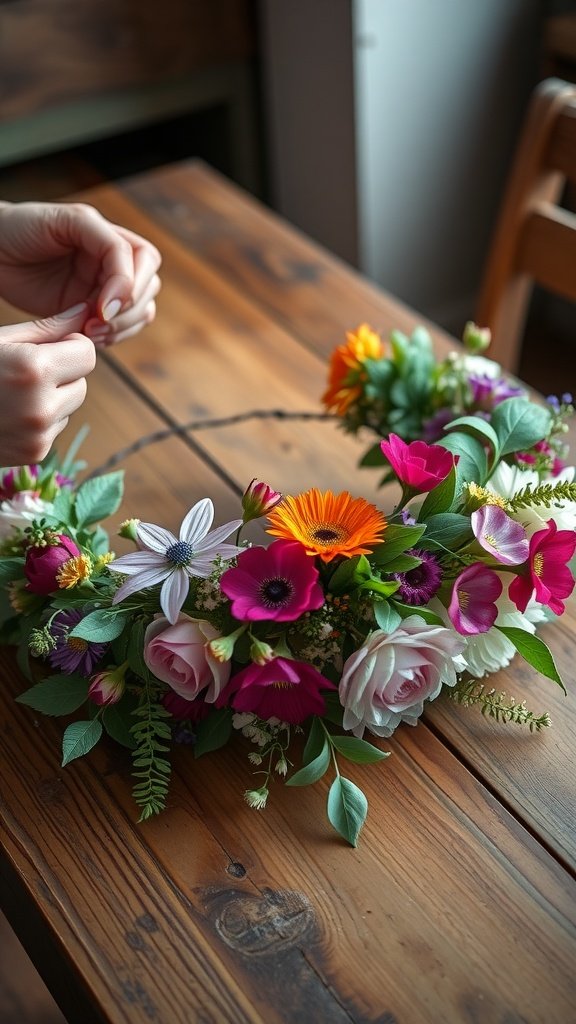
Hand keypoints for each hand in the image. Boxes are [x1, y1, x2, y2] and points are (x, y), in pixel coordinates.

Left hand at [0, 201, 161, 345]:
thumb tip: (124, 291)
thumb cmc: (19, 226)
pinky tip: (89, 337)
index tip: (104, 307)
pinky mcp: (90, 311)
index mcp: (108, 235)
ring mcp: (102, 287)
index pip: (142, 259)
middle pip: (148, 287)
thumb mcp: (66, 220)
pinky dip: (112, 338)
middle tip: (98, 324)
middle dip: (129, 310)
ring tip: (92, 332)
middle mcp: (111, 261)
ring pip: (141, 311)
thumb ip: (104, 242)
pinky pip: (120, 328)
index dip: (129, 285)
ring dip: (123, 327)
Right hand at [0, 303, 95, 464]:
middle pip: (82, 383)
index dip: (70, 347)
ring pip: (70, 407)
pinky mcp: (35, 453)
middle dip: (62, 373)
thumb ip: (48, 329)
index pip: (87, 354)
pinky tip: (10, 413)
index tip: (50, 346)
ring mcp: (39, 434)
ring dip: (52, 397)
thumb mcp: (0, 340)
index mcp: (34, 369)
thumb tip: (85, 312)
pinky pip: (55, 428)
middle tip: (24, 371)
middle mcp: (41, 406)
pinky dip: (40, 420)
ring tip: (13, 393)